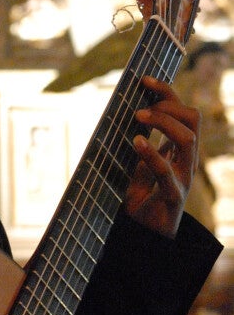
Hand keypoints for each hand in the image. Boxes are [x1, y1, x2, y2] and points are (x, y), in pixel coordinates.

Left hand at [123, 76, 199, 236]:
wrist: (142, 234)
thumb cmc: (140, 198)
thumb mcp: (135, 162)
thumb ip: (136, 141)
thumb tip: (121, 113)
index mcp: (178, 149)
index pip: (183, 112)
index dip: (167, 92)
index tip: (144, 79)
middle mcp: (185, 160)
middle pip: (192, 119)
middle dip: (169, 103)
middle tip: (141, 107)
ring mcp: (182, 178)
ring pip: (188, 139)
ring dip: (163, 122)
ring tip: (137, 117)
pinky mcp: (172, 197)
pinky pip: (167, 172)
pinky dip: (152, 154)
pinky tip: (137, 142)